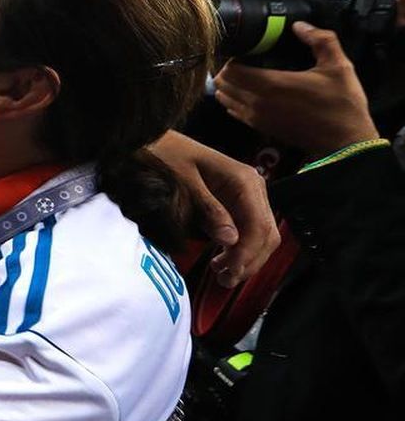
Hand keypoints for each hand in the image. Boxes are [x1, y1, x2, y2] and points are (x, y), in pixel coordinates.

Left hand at [149, 130, 279, 286]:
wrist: (155, 140)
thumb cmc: (167, 156)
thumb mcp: (184, 183)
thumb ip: (208, 210)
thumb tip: (230, 240)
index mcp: (244, 181)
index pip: (259, 225)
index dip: (247, 253)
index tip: (229, 272)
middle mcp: (253, 188)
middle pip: (266, 233)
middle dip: (249, 260)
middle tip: (225, 281)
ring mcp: (246, 196)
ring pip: (260, 235)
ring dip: (246, 258)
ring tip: (222, 275)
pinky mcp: (236, 203)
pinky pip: (247, 230)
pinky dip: (239, 248)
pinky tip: (222, 260)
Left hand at [214, 22, 379, 157]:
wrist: (344, 141)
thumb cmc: (341, 103)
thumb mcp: (338, 66)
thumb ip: (320, 40)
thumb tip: (300, 25)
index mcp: (271, 84)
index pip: (229, 70)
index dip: (231, 57)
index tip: (244, 50)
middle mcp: (256, 102)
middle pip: (222, 84)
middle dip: (225, 70)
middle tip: (241, 60)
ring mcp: (256, 118)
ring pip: (224, 99)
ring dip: (228, 86)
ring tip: (243, 75)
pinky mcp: (261, 129)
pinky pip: (235, 113)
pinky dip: (234, 101)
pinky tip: (249, 93)